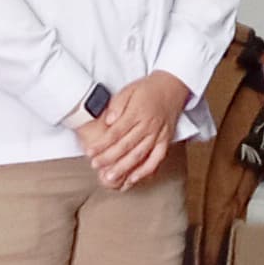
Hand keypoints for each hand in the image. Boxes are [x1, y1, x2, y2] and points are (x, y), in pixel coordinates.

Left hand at [78, 72, 193, 191]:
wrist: (173, 86)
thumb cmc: (148, 88)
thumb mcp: (129, 90)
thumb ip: (117, 105)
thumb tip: (108, 121)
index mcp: (138, 112)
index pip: (116, 131)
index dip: (102, 144)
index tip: (90, 152)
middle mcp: (149, 125)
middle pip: (126, 145)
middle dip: (109, 158)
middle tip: (95, 166)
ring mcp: (158, 134)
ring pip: (140, 155)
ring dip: (125, 168)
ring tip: (111, 178)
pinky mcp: (166, 140)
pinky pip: (157, 158)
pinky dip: (146, 170)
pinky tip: (134, 178)